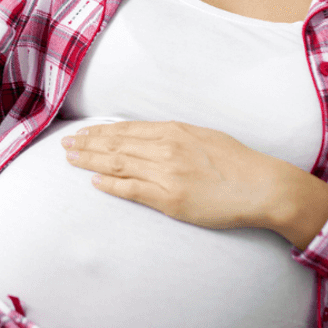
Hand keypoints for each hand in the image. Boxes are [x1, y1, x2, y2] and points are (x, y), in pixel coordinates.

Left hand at [60, 120, 327, 247]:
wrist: (261, 186)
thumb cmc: (237, 163)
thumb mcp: (204, 137)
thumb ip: (175, 136)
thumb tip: (151, 137)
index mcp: (174, 131)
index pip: (127, 129)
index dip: (101, 131)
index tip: (83, 132)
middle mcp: (166, 148)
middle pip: (116, 144)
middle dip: (87, 143)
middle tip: (65, 145)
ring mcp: (166, 173)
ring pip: (118, 164)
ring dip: (91, 161)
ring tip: (71, 159)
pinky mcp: (170, 198)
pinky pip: (132, 190)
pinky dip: (111, 185)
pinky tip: (95, 182)